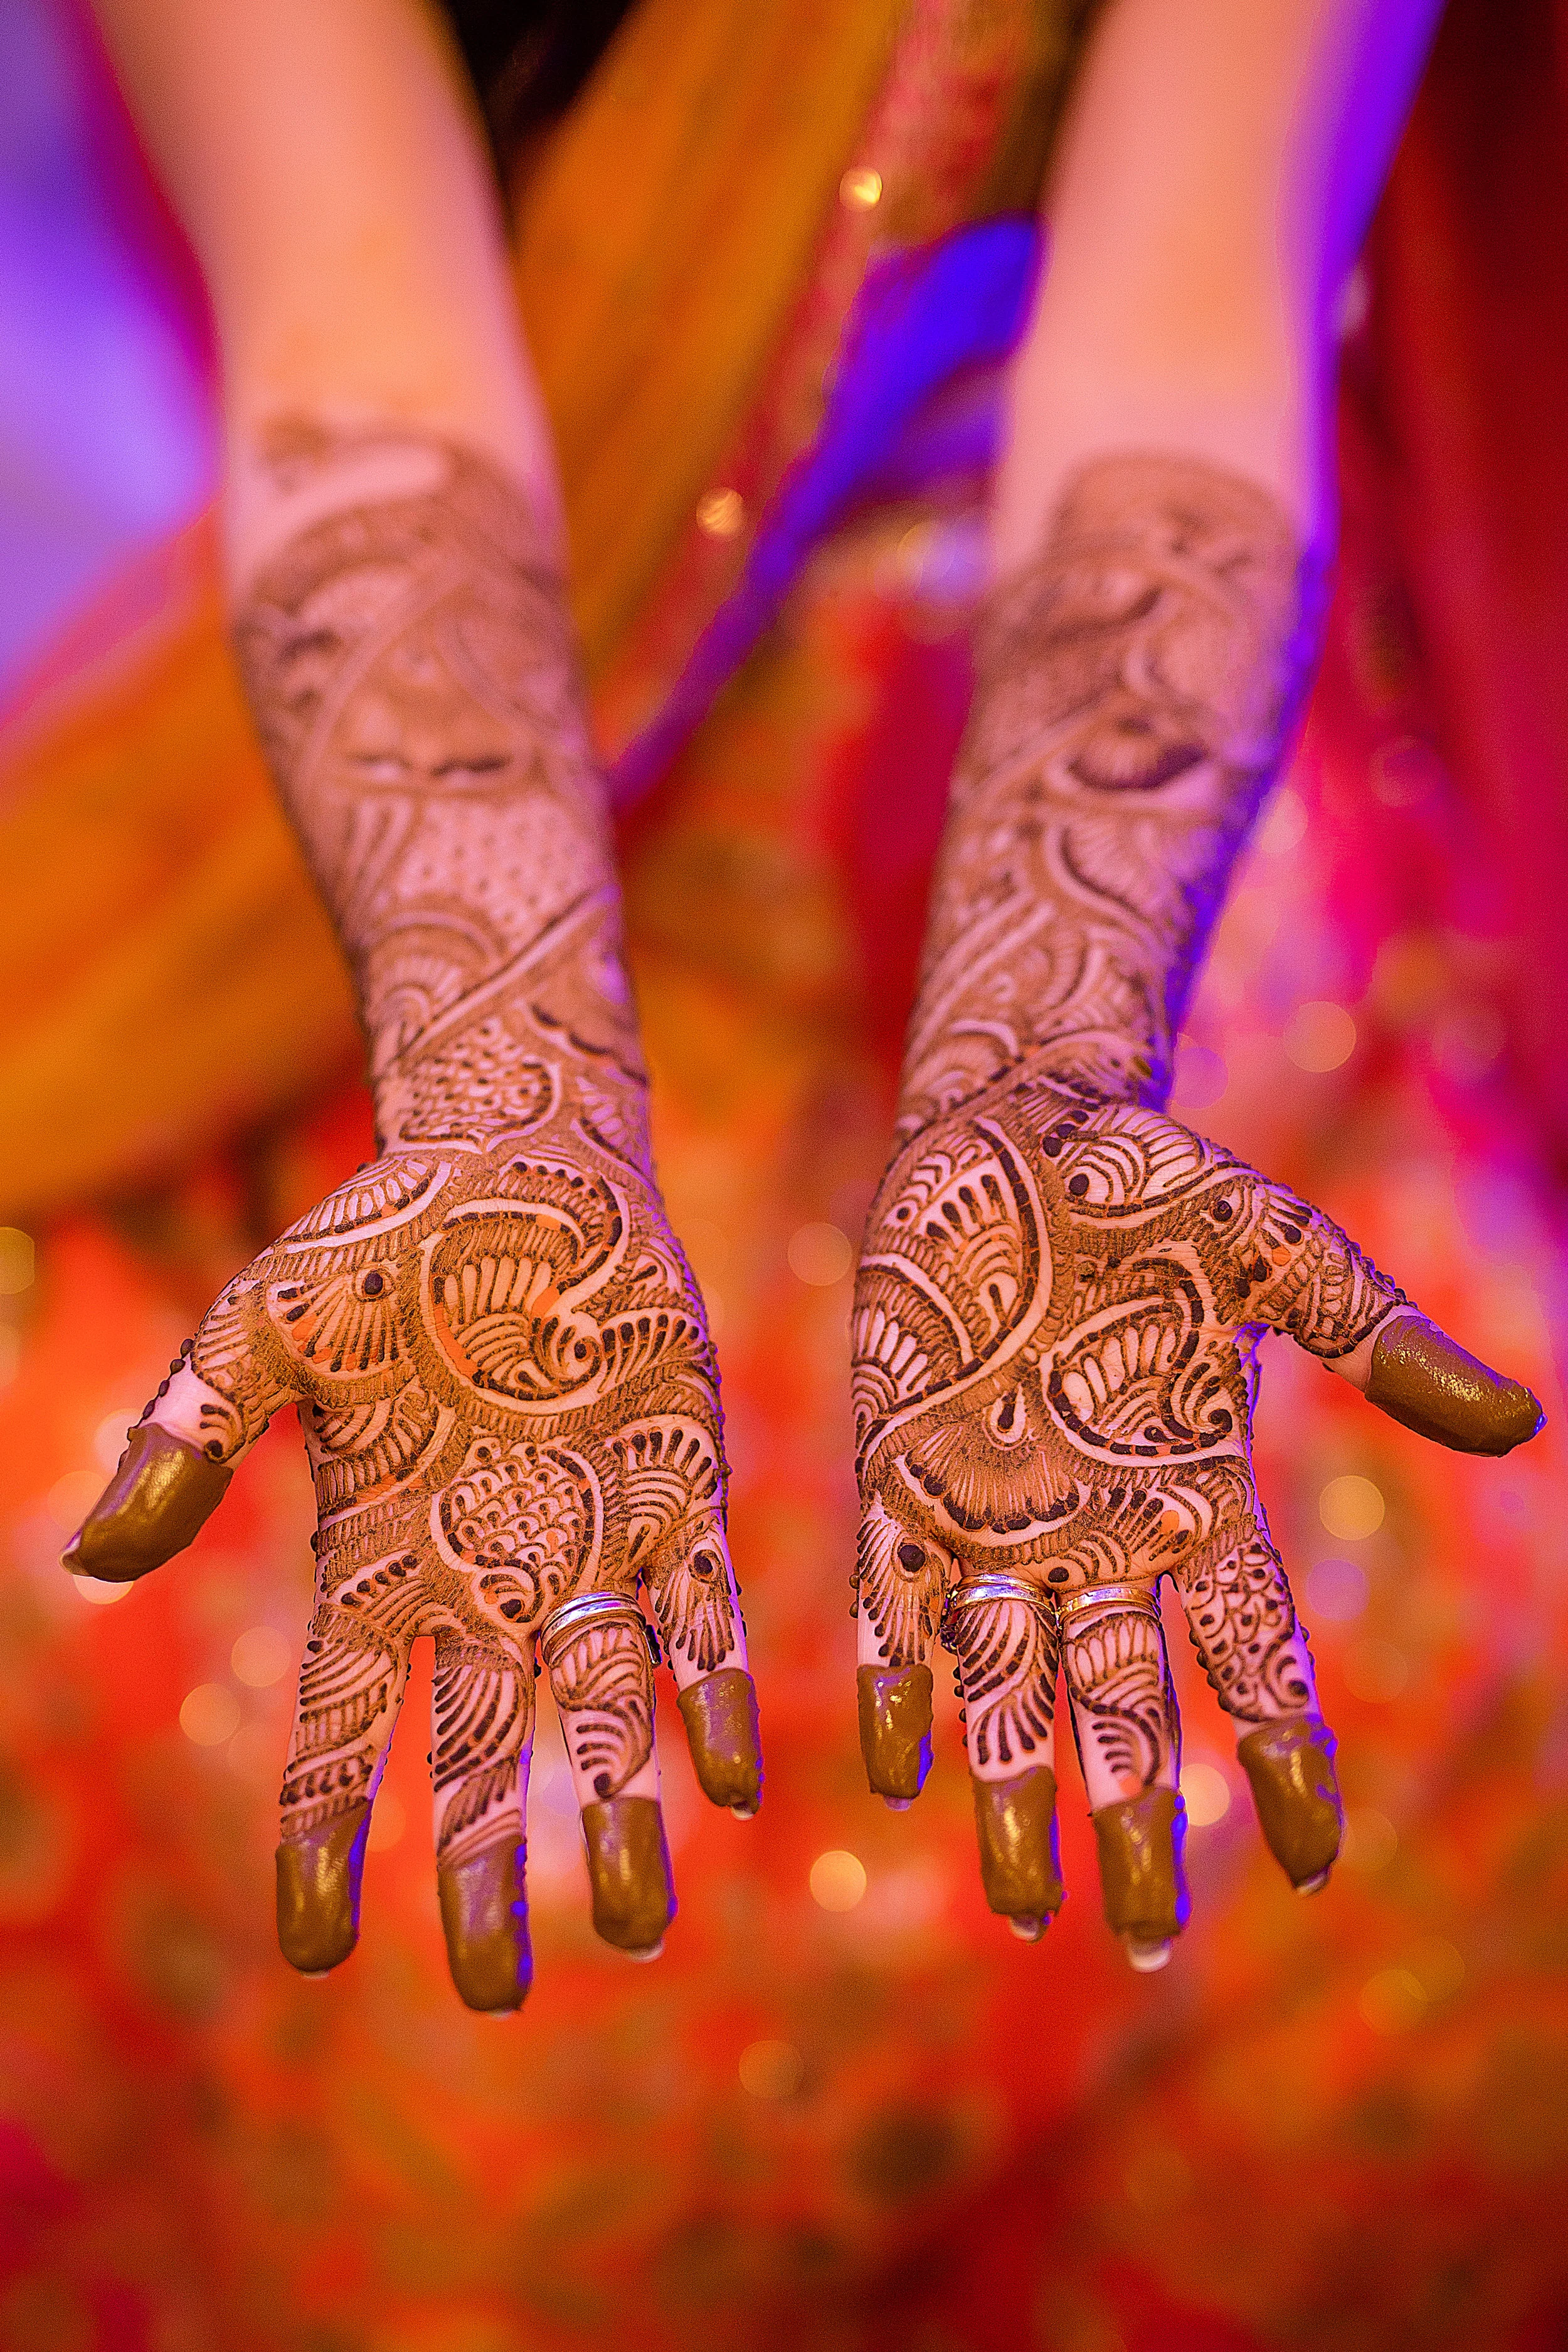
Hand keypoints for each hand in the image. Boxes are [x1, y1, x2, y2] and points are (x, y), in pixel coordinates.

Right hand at [65, 1127, 759, 2011]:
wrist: (523, 1167)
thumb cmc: (381, 1241)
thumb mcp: (264, 1325)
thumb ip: (190, 1434)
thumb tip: (89, 1557)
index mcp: (377, 1552)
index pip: (338, 1722)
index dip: (319, 1830)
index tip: (312, 1943)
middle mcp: (483, 1573)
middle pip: (475, 1749)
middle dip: (481, 1867)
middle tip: (497, 1990)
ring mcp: (585, 1539)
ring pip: (598, 1705)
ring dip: (616, 1808)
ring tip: (637, 1922)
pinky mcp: (675, 1491)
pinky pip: (697, 1611)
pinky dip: (711, 1688)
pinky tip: (732, 1773)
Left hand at [851, 1079, 1540, 1966]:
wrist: (1013, 1131)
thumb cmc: (1152, 1182)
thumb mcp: (1275, 1250)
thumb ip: (1374, 1336)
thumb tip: (1519, 1425)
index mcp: (1197, 1488)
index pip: (1254, 1654)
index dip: (1285, 1755)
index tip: (1313, 1859)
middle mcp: (1100, 1524)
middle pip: (1125, 1703)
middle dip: (1135, 1818)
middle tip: (1147, 1947)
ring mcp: (998, 1506)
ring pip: (1010, 1678)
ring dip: (1012, 1786)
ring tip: (1018, 1908)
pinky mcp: (904, 1470)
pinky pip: (900, 1598)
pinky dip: (902, 1677)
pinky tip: (897, 1763)